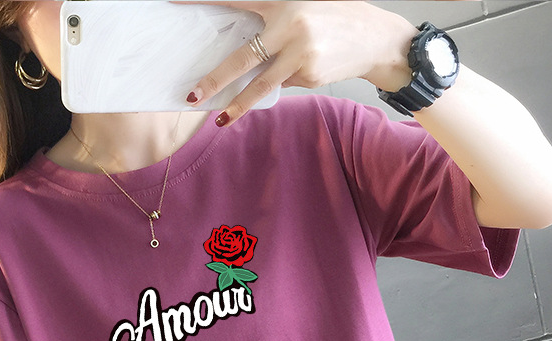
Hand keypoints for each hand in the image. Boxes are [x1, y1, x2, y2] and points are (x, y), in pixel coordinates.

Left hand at [181, 1, 415, 125]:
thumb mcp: (305, 6)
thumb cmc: (336, 19)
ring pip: (260, 84)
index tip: (175, 2)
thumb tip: (243, 47)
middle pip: (243, 58)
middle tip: (193, 95)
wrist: (375, 39)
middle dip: (216, 79)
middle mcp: (290, 26)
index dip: (204, 1)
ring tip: (220, 118)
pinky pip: (284, 84)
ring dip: (238, 104)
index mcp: (283, 3)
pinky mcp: (310, 74)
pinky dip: (281, 82)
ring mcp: (300, 53)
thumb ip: (274, 20)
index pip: (235, 0)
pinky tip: (298, 71)